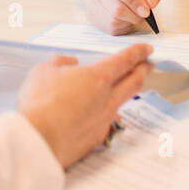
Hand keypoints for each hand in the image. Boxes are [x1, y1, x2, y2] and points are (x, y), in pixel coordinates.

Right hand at [17, 44, 152, 167]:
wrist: (39, 140)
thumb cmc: (40, 103)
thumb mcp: (44, 70)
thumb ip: (60, 63)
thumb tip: (69, 63)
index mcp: (98, 77)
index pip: (125, 60)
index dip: (138, 52)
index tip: (147, 49)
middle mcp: (107, 99)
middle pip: (134, 82)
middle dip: (143, 70)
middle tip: (148, 65)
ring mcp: (104, 121)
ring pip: (121, 103)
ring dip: (125, 93)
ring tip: (124, 88)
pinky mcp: (96, 139)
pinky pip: (105, 122)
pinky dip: (104, 114)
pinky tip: (96, 114)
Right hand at [83, 0, 165, 35]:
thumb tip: (150, 4)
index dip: (133, 1)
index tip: (146, 10)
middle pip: (117, 9)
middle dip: (135, 15)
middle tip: (143, 14)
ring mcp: (91, 3)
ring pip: (114, 21)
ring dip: (129, 22)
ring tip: (133, 14)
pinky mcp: (92, 17)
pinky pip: (111, 29)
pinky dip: (123, 26)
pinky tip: (125, 19)